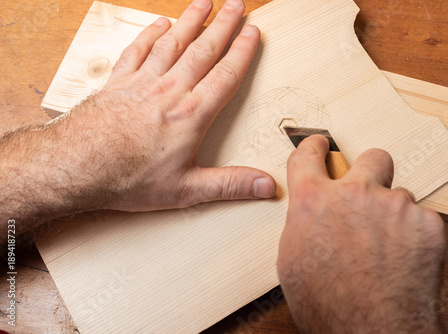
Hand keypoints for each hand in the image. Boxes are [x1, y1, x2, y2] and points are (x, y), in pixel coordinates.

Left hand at [0, 0, 275, 236]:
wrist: (76, 166)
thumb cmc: (129, 179)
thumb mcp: (186, 190)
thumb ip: (229, 185)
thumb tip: (266, 187)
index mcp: (191, 115)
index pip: (225, 75)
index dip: (242, 52)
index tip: (252, 31)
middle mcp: (169, 91)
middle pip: (203, 50)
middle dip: (223, 25)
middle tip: (236, 3)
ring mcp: (142, 82)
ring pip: (173, 43)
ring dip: (190, 20)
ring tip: (204, 2)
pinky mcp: (118, 82)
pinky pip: (137, 49)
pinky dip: (150, 34)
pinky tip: (160, 23)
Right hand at [278, 135, 445, 332]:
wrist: (372, 330)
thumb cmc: (328, 305)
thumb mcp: (292, 262)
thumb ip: (302, 224)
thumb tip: (308, 213)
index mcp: (313, 201)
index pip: (308, 155)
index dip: (315, 147)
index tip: (321, 144)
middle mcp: (353, 193)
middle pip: (372, 157)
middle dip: (372, 170)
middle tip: (371, 193)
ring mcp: (393, 204)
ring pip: (399, 195)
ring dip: (393, 214)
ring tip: (387, 248)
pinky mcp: (426, 222)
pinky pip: (421, 219)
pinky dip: (415, 236)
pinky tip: (405, 260)